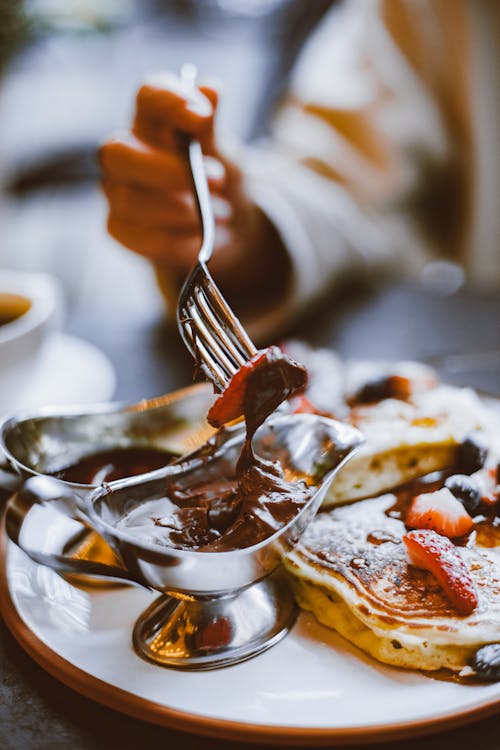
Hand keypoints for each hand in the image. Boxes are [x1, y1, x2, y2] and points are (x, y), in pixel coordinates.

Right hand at [99, 72, 288, 316]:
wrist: (225, 225)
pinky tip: (201, 237)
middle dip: (168, 170)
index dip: (170, 101)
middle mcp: (124, 152)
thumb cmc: (216, 178)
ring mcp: (116, 191)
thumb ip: (210, 126)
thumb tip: (210, 89)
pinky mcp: (119, 228)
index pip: (147, 97)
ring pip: (130, 201)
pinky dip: (178, 240)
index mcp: (151, 121)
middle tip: (217, 180)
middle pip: (118, 152)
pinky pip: (140, 237)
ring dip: (181, 210)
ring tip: (219, 214)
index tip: (204, 116)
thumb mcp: (223, 151)